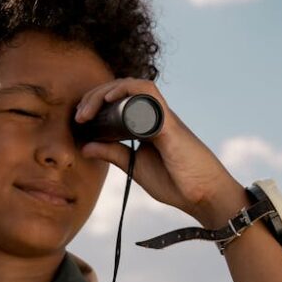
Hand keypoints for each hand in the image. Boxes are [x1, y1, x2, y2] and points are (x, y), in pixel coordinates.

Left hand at [75, 77, 246, 226]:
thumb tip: (84, 146)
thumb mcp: (134, 166)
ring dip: (106, 91)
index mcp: (145, 124)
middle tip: (78, 116)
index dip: (95, 103)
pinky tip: (110, 99)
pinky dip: (127, 90)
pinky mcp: (168, 122)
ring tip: (88, 110)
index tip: (79, 120)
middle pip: (122, 89)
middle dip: (95, 96)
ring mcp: (162, 116)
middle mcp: (153, 115)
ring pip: (133, 85)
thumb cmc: (175, 182)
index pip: (119, 100)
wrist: (203, 195)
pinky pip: (148, 94)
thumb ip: (113, 154)